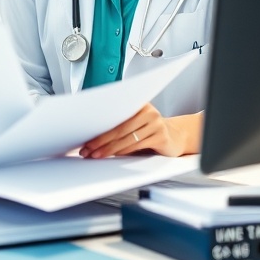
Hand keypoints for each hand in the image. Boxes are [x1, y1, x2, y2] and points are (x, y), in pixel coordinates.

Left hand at [78, 105, 199, 158]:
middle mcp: (148, 111)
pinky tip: (113, 155)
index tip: (85, 137)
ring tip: (96, 155)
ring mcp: (155, 123)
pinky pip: (137, 145)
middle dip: (100, 141)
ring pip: (126, 138)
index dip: (98, 127)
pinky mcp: (160, 137)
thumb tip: (92, 136)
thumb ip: (119, 125)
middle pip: (118, 128)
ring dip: (108, 148)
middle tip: (87, 149)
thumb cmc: (149, 131)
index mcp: (138, 104)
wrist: (175, 138)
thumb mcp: (135, 124)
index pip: (114, 115)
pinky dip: (123, 151)